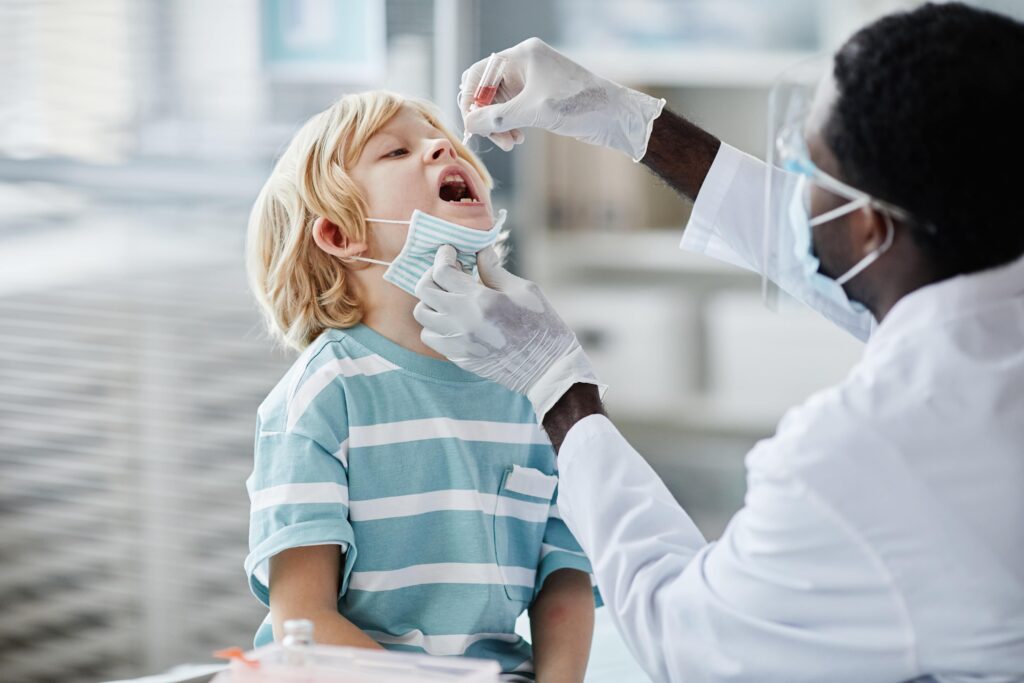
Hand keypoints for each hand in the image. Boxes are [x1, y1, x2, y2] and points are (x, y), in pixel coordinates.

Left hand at [414, 246, 603, 421]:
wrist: (546, 368)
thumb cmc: (542, 325)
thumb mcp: (524, 290)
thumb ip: (495, 270)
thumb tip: (479, 251)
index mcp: (482, 300)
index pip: (443, 271)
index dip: (443, 256)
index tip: (449, 251)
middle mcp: (463, 321)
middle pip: (424, 290)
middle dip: (432, 274)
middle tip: (448, 271)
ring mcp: (458, 341)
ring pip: (422, 314)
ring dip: (431, 300)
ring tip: (449, 297)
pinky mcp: (458, 357)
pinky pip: (430, 337)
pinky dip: (435, 324)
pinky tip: (452, 318)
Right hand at [459, 37, 665, 160]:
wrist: (615, 116)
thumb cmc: (580, 105)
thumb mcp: (534, 111)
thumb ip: (498, 117)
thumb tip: (469, 123)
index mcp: (522, 56)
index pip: (479, 74)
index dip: (470, 100)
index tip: (473, 125)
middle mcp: (524, 64)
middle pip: (486, 90)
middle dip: (486, 116)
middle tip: (495, 138)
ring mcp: (531, 81)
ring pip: (499, 104)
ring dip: (498, 125)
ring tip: (510, 143)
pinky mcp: (539, 98)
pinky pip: (512, 111)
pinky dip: (510, 125)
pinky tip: (518, 139)